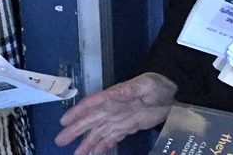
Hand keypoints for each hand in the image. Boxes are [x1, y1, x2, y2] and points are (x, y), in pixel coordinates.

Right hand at [55, 72, 176, 154]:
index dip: (77, 112)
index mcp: (113, 96)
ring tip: (75, 154)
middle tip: (60, 141)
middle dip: (75, 131)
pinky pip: (111, 138)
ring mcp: (119, 119)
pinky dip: (102, 146)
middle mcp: (112, 108)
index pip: (91, 104)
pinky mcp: (128, 127)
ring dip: (86, 143)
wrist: (172, 92)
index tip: (63, 121)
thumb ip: (128, 90)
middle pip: (90, 120)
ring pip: (98, 132)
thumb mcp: (144, 85)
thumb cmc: (156, 85)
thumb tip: (112, 94)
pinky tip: (94, 154)